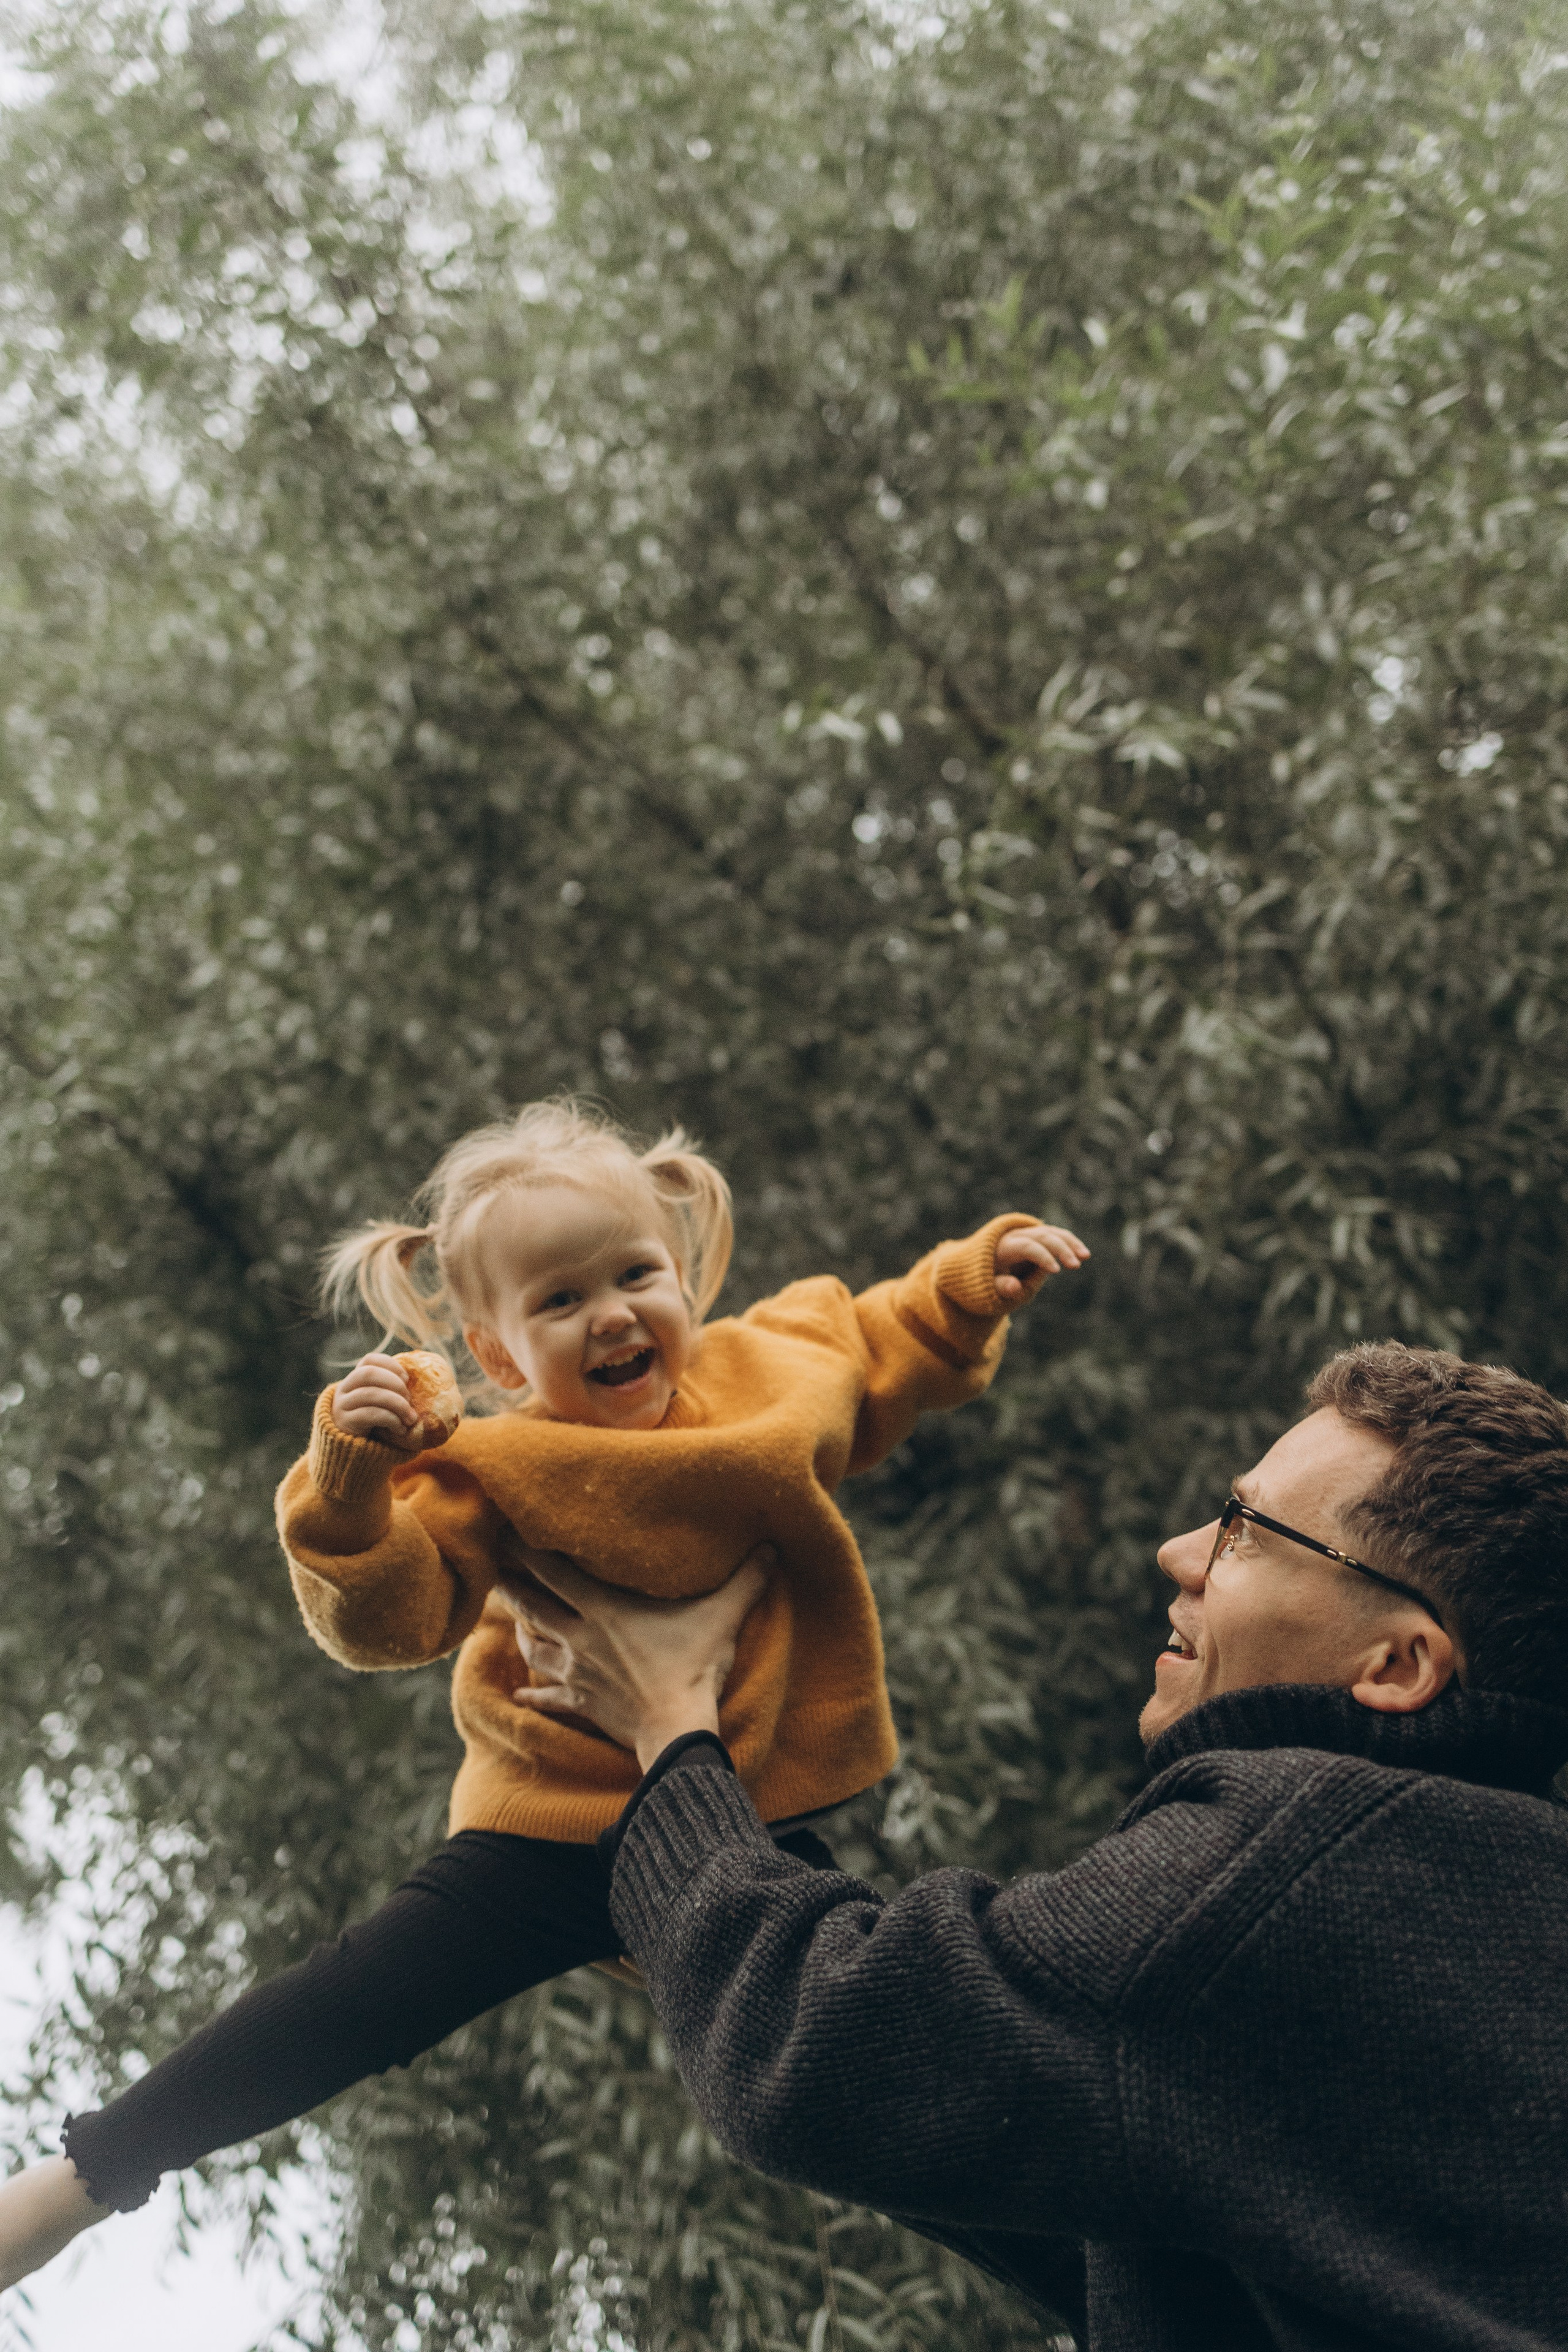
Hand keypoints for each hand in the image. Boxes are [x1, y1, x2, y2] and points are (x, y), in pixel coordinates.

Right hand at [331, 1351, 419, 1442]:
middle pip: (369, 1374)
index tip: (407, 1378)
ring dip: (397, 1404)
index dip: (390, 1364)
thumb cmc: (373, 1423)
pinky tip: (400, 1430)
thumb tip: (419, 1383)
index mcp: (355, 1379)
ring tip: (411, 1418)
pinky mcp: (345, 1423)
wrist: (351, 1450)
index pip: (369, 1360)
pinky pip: (370, 1414)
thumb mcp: (379, 1403)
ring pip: (371, 1394)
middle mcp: (344, 1389)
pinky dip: (391, 1420)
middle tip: (410, 1399)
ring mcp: (342, 1405)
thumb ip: (390, 1391)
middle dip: (394, 1383)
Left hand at [501, 1542, 773, 1771]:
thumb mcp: (723, 1616)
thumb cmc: (694, 1667)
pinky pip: (550, 1698)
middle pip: (532, 1603)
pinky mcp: (582, 1703)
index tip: (503, 1527)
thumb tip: (772, 1546)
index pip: (553, 1570)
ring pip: (533, 1646)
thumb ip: (745, 1579)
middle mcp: (581, 1636)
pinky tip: (520, 1696)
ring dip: (517, 1630)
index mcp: (604, 1608)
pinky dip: (533, 1696)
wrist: (675, 1730)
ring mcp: (578, 1672)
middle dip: (508, 1582)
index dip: (525, 1548)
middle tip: (489, 1563)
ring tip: (507, 1614)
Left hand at [994, 1222, 1089, 1305]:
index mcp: (1004, 1247)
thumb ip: (1002, 1287)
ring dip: (1070, 1242)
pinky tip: (1083, 1254)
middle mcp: (1017, 1235)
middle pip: (1042, 1237)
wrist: (985, 1262)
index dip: (1042, 1256)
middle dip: (1060, 1249)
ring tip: (1086, 1256)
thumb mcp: (991, 1287)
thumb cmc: (991, 1279)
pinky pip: (1056, 1235)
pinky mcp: (1039, 1236)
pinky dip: (1070, 1242)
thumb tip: (1014, 1287)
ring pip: (1052, 1232)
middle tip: (1076, 1266)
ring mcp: (1029, 1233)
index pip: (1026, 1247)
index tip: (1057, 1271)